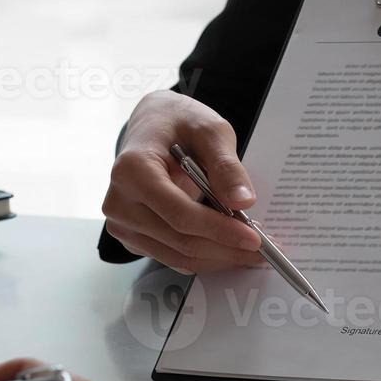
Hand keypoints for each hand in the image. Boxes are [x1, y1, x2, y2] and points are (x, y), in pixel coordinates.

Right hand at [102, 91, 264, 273]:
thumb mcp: (209, 130)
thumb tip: (242, 202)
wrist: (153, 125)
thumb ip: (226, 165)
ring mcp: (122, 223)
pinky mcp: (132, 236)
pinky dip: (204, 256)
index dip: (219, 230)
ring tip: (250, 250)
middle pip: (180, 240)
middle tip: (262, 249)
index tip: (254, 238)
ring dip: (218, 257)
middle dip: (226, 248)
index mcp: (132, 170)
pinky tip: (227, 246)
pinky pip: (172, 256)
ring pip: (177, 256)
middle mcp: (119, 201)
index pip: (180, 214)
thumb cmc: (178, 123)